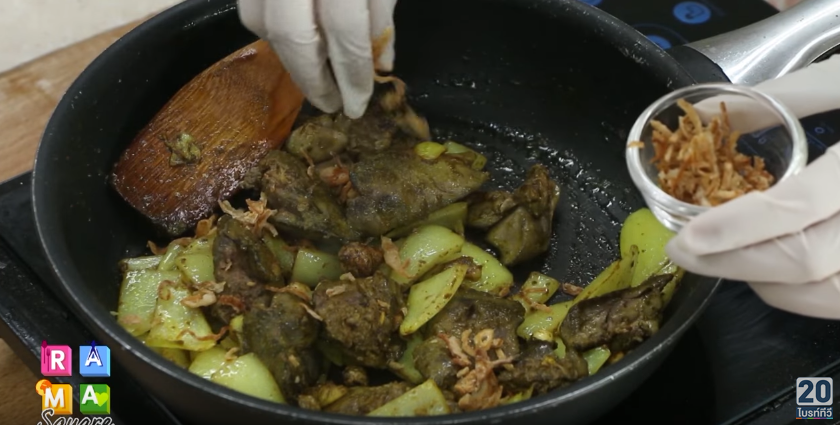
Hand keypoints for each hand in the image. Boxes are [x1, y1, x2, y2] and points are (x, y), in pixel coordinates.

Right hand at [238, 0, 397, 118]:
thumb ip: (380, 17)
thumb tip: (379, 65)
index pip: (343, 31)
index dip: (352, 73)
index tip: (359, 104)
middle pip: (291, 35)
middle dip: (313, 78)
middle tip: (332, 103)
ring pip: (260, 23)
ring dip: (291, 57)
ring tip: (318, 75)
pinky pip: (251, 9)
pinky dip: (272, 30)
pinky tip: (298, 42)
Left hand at [665, 54, 839, 319]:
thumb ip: (784, 97)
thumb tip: (713, 117)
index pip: (802, 208)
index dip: (738, 229)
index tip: (687, 237)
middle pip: (809, 263)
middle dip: (734, 264)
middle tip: (687, 252)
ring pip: (831, 295)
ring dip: (766, 285)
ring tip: (724, 260)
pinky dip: (806, 295)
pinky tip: (774, 271)